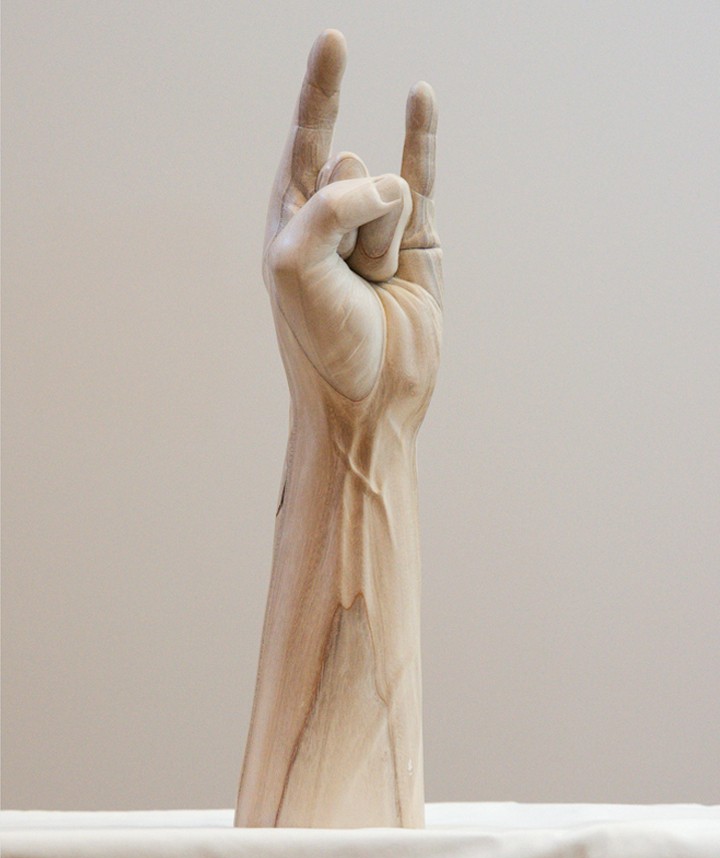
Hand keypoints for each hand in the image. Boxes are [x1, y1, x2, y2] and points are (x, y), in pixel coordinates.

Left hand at [263, 30, 442, 404]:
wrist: (369, 399)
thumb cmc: (320, 341)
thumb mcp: (295, 265)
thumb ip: (329, 205)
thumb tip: (388, 179)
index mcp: (289, 220)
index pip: (304, 139)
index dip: (320, 90)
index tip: (335, 41)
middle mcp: (331, 215)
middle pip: (348, 169)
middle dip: (351, 224)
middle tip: (346, 281)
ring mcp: (377, 226)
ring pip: (390, 190)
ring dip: (382, 245)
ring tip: (373, 289)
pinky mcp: (419, 243)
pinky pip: (423, 179)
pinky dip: (424, 137)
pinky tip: (419, 96)